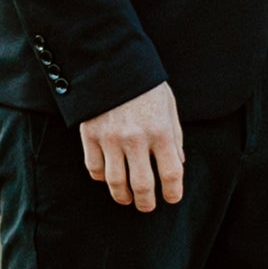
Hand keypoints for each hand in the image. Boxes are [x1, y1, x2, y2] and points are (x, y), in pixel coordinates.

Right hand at [81, 80, 183, 212]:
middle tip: (147, 206)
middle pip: (142, 186)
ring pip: (116, 183)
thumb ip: (175, 136)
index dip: (174, 192)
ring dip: (123, 197)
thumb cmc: (145, 84)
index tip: (172, 198)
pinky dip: (102, 178)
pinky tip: (109, 177)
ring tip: (127, 199)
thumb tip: (177, 164)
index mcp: (161, 130)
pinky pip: (95, 169)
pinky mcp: (90, 136)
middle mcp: (136, 138)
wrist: (110, 62)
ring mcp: (110, 139)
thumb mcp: (169, 105)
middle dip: (146, 203)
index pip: (171, 174)